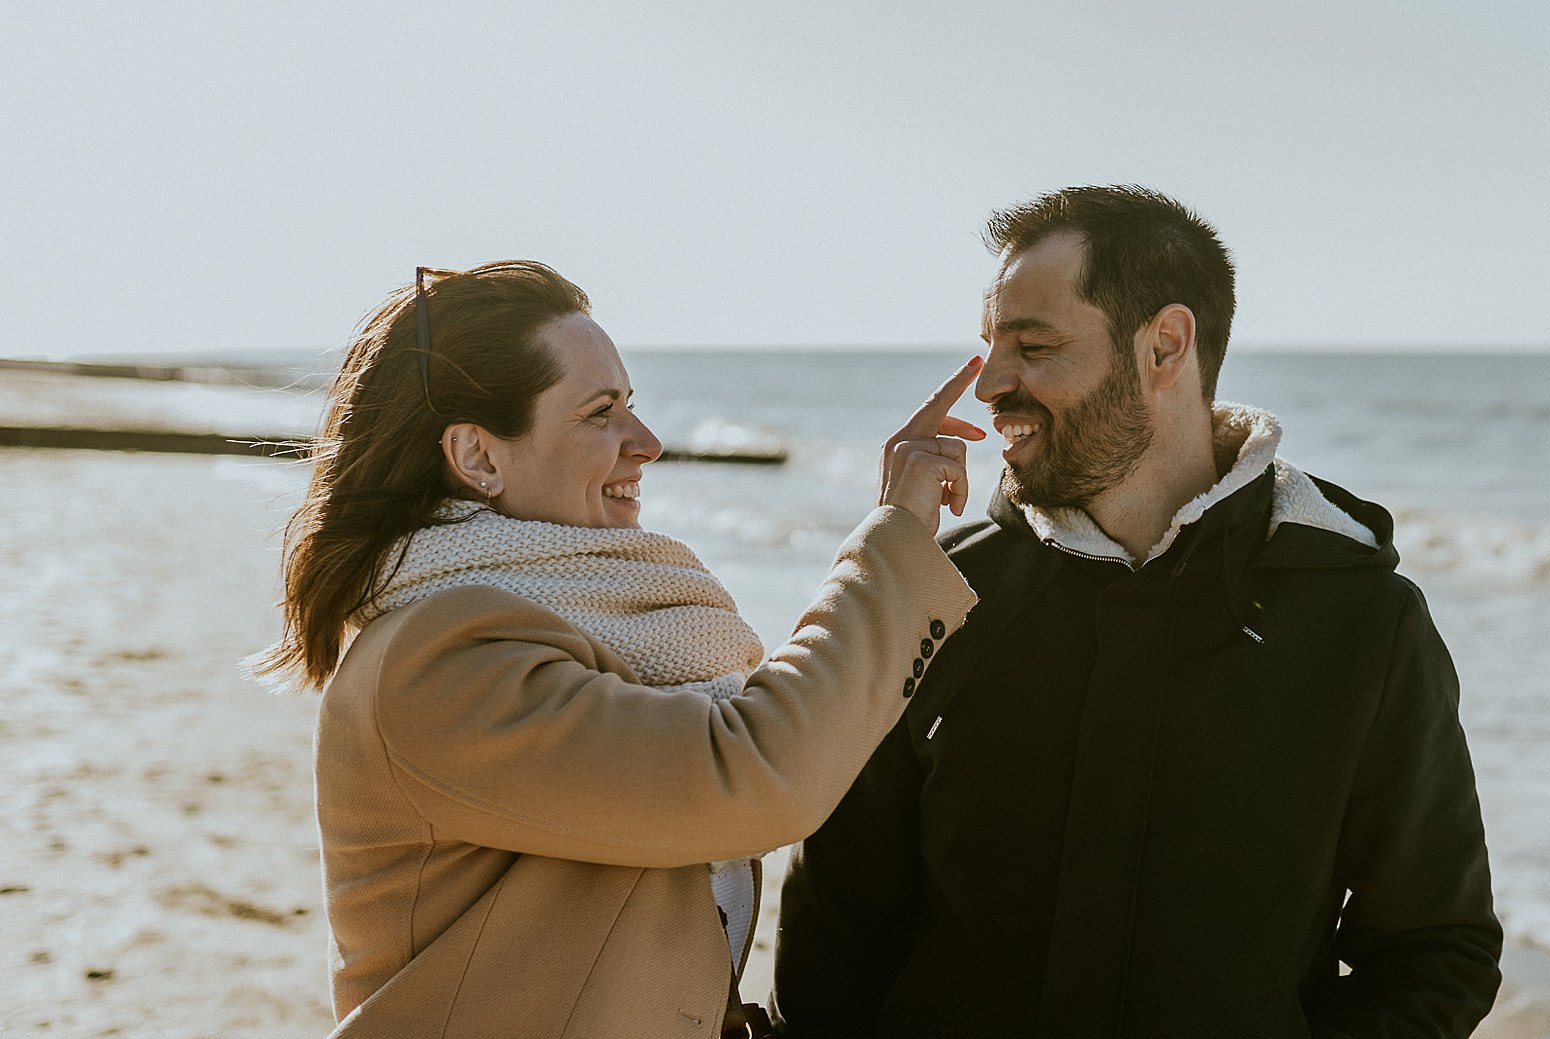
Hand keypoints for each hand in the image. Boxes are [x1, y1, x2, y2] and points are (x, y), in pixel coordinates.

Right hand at [878, 356, 985, 535]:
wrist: (894, 538)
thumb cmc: (910, 517)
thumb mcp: (919, 483)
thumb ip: (931, 459)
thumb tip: (958, 446)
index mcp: (896, 444)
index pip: (928, 408)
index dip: (951, 387)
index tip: (970, 367)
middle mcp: (899, 440)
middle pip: (939, 407)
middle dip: (958, 382)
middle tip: (976, 364)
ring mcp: (909, 448)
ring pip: (958, 448)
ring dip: (961, 479)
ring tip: (947, 502)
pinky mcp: (922, 461)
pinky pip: (959, 468)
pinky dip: (960, 490)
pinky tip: (946, 506)